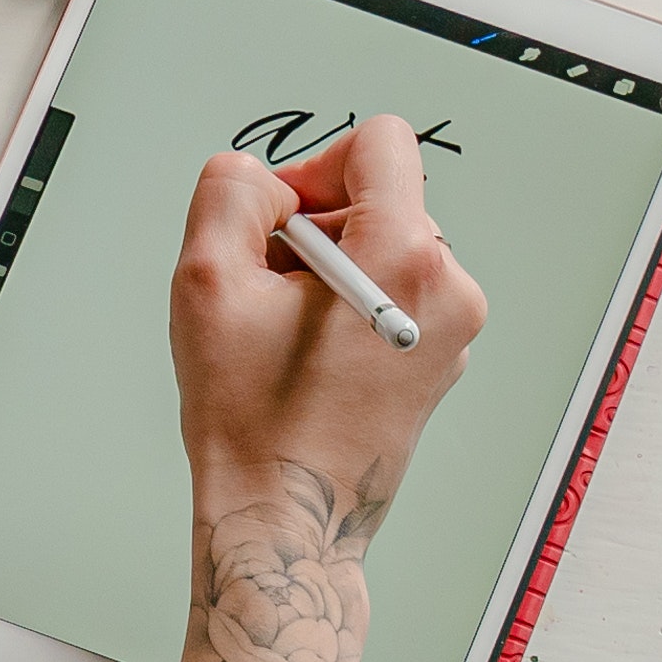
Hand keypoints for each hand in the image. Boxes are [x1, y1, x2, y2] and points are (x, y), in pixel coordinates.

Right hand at [162, 117, 484, 536]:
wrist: (285, 518)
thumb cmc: (252, 416)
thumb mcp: (208, 278)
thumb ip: (230, 192)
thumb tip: (263, 180)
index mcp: (406, 256)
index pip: (381, 143)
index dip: (315, 164)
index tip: (282, 219)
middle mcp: (449, 289)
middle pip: (380, 198)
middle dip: (316, 227)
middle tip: (268, 289)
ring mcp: (453, 330)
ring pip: (384, 246)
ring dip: (328, 269)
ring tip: (285, 331)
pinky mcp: (441, 359)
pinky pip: (395, 293)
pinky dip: (349, 304)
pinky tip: (310, 356)